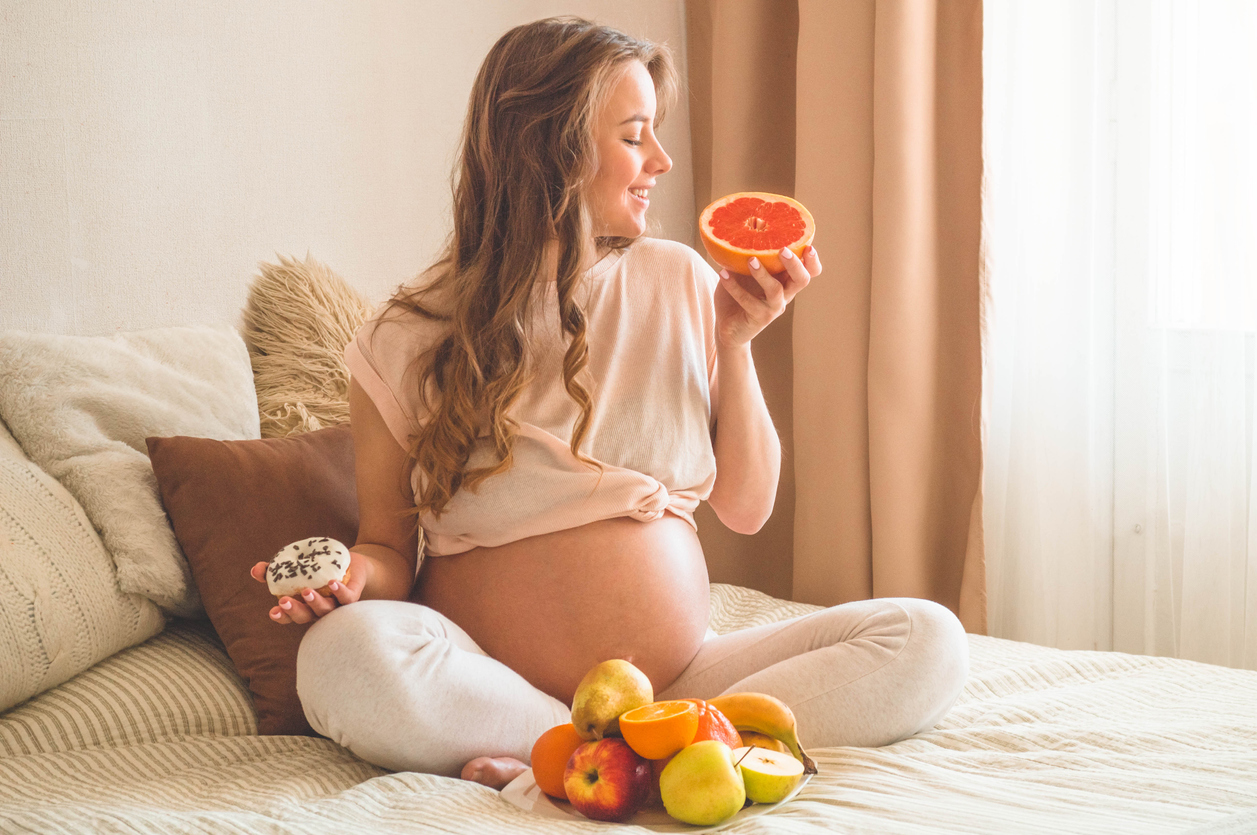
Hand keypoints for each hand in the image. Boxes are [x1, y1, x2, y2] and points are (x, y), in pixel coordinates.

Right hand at [250, 550, 369, 624]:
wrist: (352, 563)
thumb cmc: (320, 569)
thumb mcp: (296, 567)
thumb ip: (274, 571)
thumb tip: (255, 570)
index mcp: (303, 605)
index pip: (290, 616)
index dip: (282, 616)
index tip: (273, 612)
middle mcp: (318, 609)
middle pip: (306, 616)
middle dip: (295, 611)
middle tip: (284, 601)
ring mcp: (336, 604)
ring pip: (326, 610)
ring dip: (316, 602)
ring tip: (307, 592)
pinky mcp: (352, 594)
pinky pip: (347, 598)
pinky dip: (340, 592)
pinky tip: (333, 583)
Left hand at [714, 245, 821, 349]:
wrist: (729, 327)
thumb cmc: (739, 295)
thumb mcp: (746, 272)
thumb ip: (750, 255)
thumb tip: (743, 226)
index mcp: (786, 280)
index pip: (810, 272)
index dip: (813, 261)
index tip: (809, 246)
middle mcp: (785, 295)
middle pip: (802, 280)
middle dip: (794, 264)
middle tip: (783, 250)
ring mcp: (773, 308)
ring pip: (776, 291)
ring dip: (763, 274)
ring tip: (750, 260)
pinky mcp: (758, 318)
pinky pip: (748, 302)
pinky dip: (734, 286)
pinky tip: (723, 273)